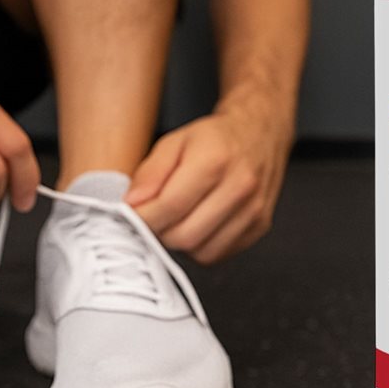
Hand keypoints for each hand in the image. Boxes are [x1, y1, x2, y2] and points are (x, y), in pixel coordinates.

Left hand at [125, 102, 292, 263]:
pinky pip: (218, 254)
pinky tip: (197, 224)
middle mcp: (240, 187)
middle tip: (152, 217)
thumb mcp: (174, 141)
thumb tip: (131, 205)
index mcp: (215, 160)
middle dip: (160, 232)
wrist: (259, 133)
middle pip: (185, 235)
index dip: (142, 217)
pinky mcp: (259, 227)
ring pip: (201, 251)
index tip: (129, 215)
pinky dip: (200, 246)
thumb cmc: (214, 138)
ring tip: (176, 218)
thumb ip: (150, 173)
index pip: (169, 206)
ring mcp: (254, 210)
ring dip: (180, 242)